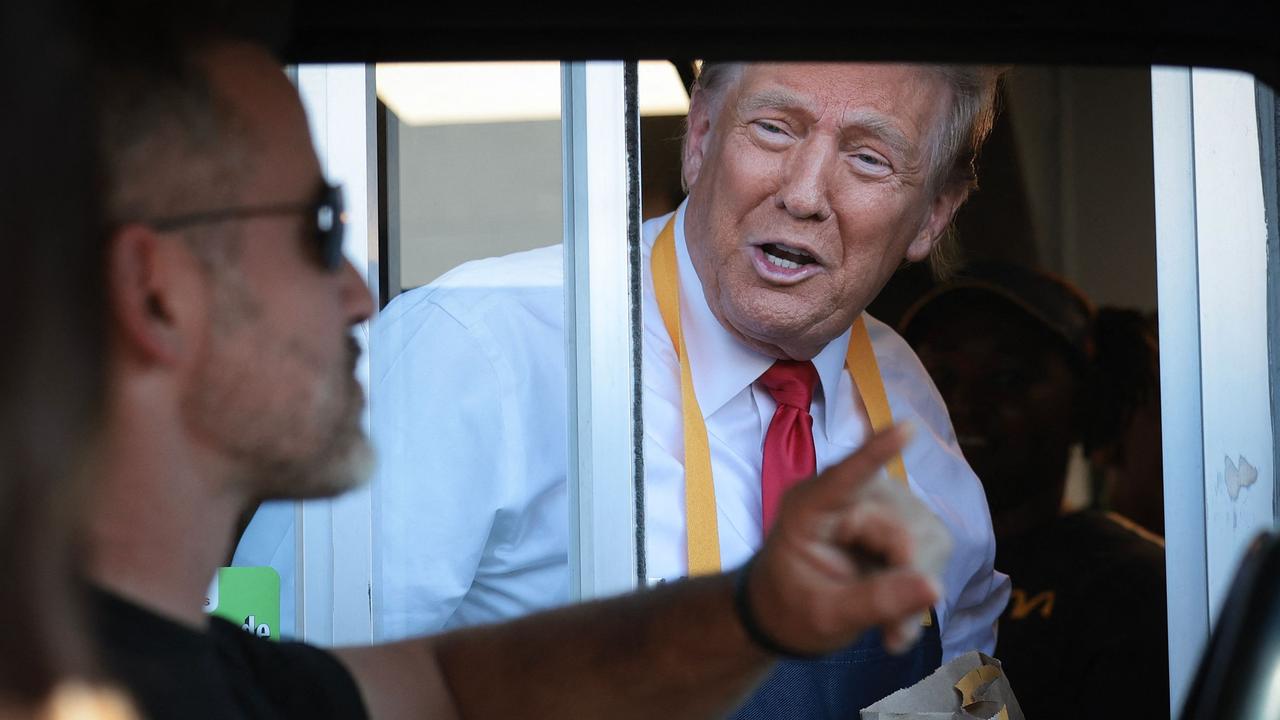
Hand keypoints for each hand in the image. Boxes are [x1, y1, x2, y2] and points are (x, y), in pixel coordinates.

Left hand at [745, 424, 939, 655]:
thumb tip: (935, 588)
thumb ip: (875, 601)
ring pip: (926, 538)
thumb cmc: (793, 606)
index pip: (845, 477)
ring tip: (889, 629)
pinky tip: (899, 622)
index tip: (906, 429)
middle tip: (891, 634)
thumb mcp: (825, 616)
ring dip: (916, 588)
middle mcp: (852, 496)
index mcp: (810, 507)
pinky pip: (933, 550)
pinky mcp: (907, 522)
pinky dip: (921, 588)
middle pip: (902, 528)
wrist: (789, 611)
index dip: (877, 454)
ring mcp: (883, 506)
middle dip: (905, 581)